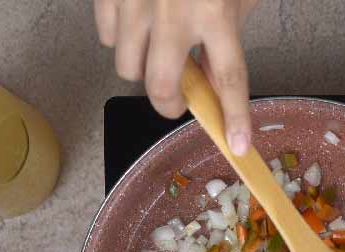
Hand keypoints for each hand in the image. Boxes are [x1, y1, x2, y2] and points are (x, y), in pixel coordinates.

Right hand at [94, 0, 258, 154]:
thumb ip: (228, 35)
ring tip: (156, 46)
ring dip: (143, 69)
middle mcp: (173, 10)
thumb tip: (215, 82)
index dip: (234, 116)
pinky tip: (138, 25)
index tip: (237, 144)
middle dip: (168, 104)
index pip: (229, 77)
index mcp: (215, 9)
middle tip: (177, 100)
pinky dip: (121, 40)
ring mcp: (136, 1)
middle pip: (161, 86)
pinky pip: (107, 39)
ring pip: (128, 68)